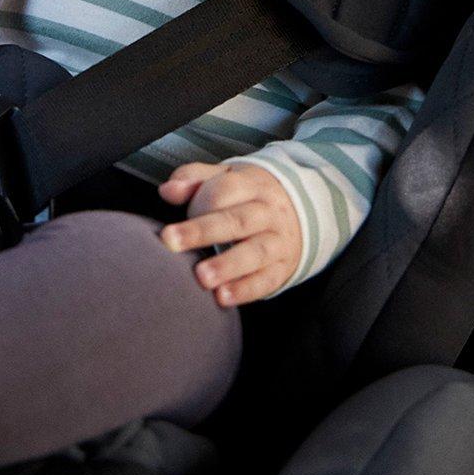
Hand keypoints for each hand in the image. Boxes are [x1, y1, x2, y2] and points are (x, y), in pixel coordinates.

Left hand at [157, 163, 302, 305]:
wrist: (305, 211)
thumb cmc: (251, 195)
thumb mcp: (228, 177)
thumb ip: (195, 178)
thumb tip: (168, 190)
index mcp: (253, 185)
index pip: (227, 188)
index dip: (199, 201)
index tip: (173, 219)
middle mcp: (269, 212)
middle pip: (237, 220)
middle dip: (203, 231)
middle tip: (171, 242)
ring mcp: (278, 241)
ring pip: (255, 252)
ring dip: (227, 265)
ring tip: (202, 277)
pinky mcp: (282, 268)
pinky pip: (266, 280)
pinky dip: (245, 290)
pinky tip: (222, 297)